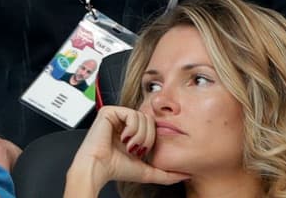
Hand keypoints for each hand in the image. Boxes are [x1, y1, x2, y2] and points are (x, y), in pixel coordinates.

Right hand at [66, 106, 187, 192]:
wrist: (99, 167)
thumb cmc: (117, 169)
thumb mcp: (147, 172)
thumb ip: (167, 174)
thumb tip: (186, 174)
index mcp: (131, 132)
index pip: (153, 127)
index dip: (152, 140)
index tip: (141, 153)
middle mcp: (124, 122)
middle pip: (150, 120)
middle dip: (147, 138)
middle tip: (135, 150)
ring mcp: (116, 115)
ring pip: (143, 117)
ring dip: (139, 135)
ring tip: (128, 145)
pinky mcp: (109, 111)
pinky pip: (132, 114)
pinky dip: (131, 129)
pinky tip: (122, 138)